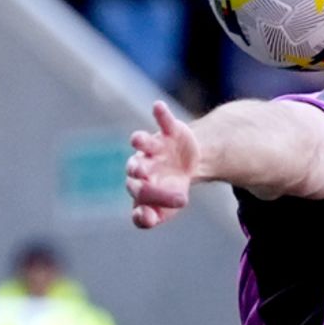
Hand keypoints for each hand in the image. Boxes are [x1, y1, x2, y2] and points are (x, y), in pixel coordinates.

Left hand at [126, 101, 199, 228]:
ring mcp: (155, 146)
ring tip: (137, 140)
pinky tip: (157, 106)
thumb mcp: (166, 209)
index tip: (147, 213)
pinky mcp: (170, 131)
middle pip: (136, 167)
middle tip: (141, 173)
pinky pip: (164, 120)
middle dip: (138, 170)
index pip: (138, 193)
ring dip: (140, 140)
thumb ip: (152, 217)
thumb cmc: (170, 188)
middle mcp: (142, 163)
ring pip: (143, 142)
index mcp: (139, 184)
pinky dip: (161, 113)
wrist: (187, 164)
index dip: (142, 201)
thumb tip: (145, 218)